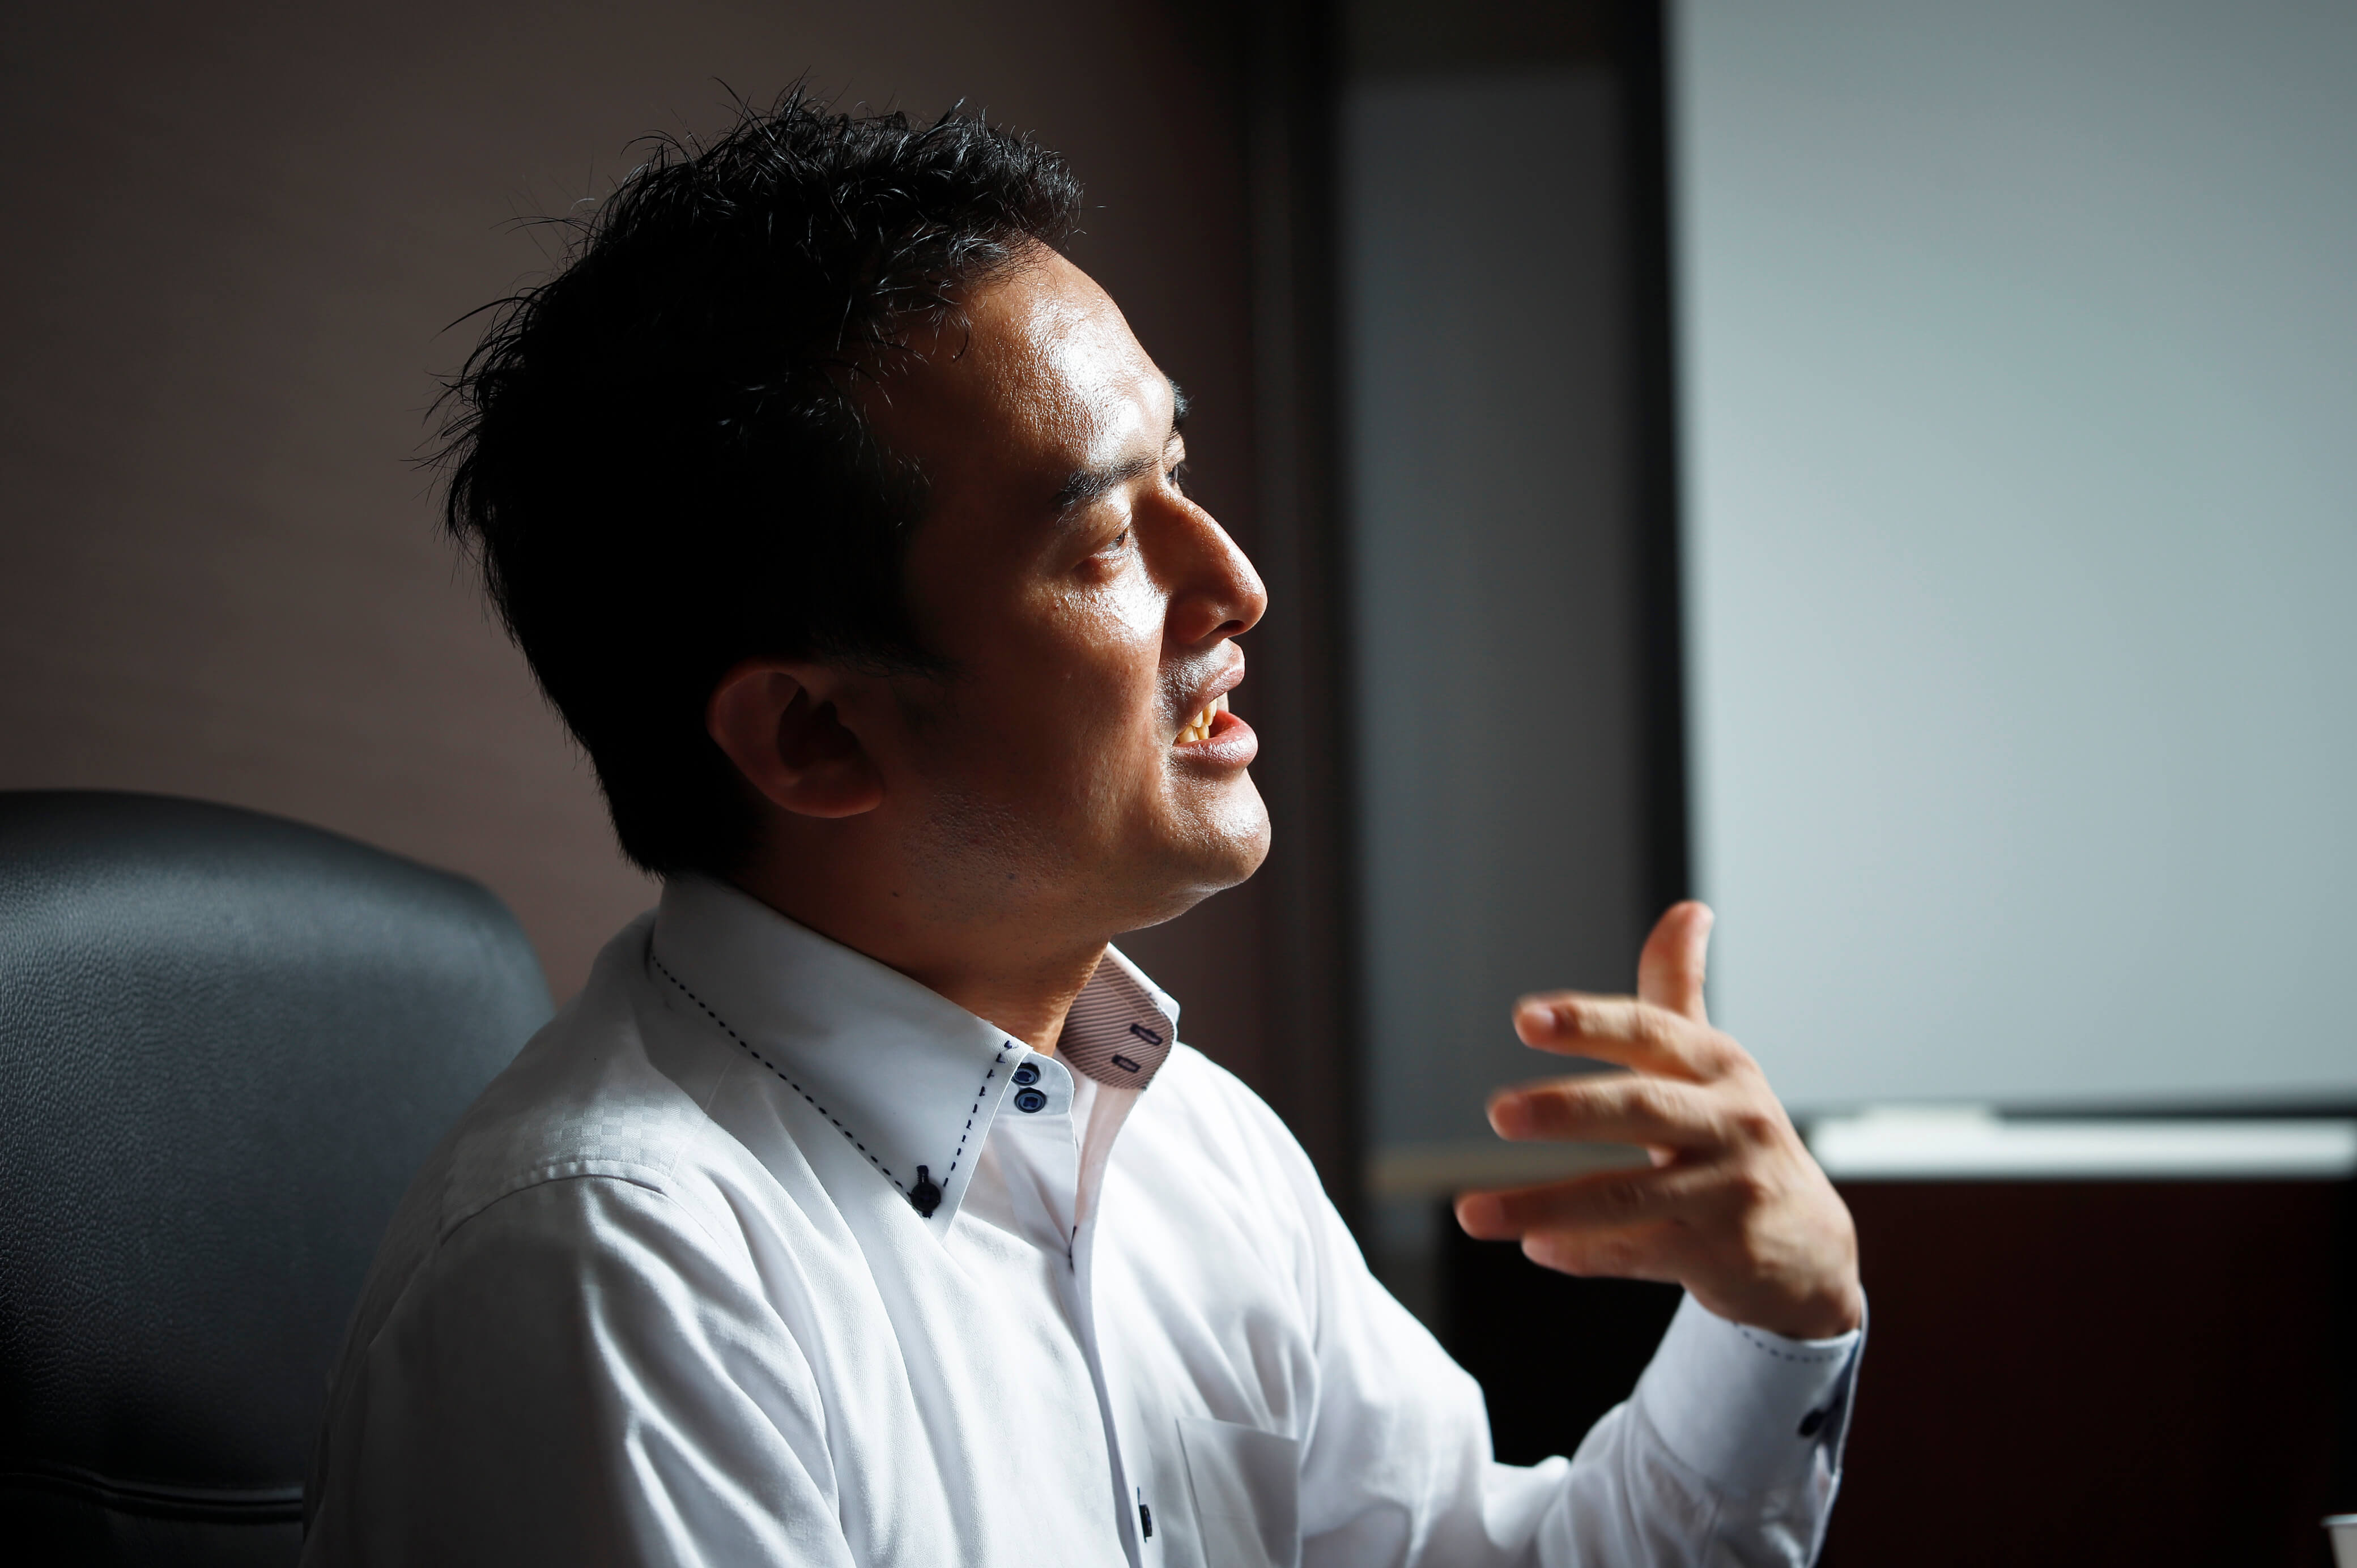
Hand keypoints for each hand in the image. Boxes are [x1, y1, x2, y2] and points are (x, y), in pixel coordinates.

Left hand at [1453, 902, 1862, 1339]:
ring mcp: (1731, 1192)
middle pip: (1642, 1110)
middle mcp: (1732, 1123)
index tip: (1525, 1018)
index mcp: (1719, 1066)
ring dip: (1545, 1205)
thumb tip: (1689, 910)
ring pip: (1627, 1197)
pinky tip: (1536, 1249)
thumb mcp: (1713, 1066)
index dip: (1590, 1022)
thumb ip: (1680, 992)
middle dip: (1567, 1111)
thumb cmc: (1737, 1137)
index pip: (1652, 1030)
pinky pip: (1642, 1252)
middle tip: (1496, 1113)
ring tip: (1471, 1212)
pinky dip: (1586, 1253)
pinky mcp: (1726, 1255)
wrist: (1809, 1244)